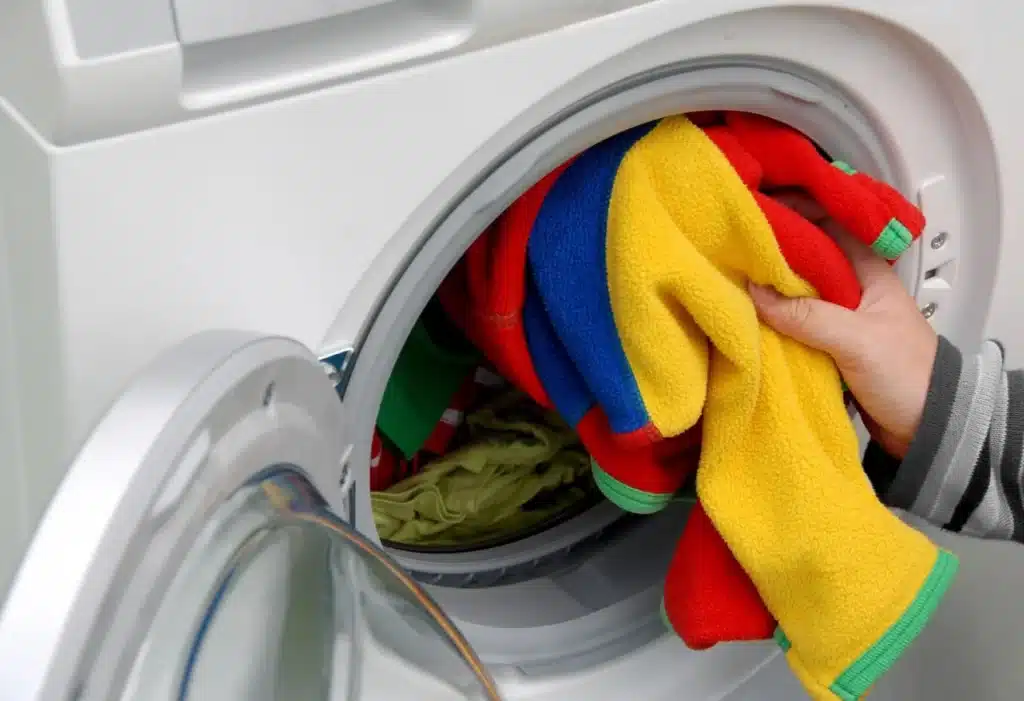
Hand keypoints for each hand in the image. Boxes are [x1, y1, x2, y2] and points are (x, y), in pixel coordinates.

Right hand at [747, 198, 936, 457]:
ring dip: (771, 293)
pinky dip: (775, 324)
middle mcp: (853, 292)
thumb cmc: (909, 377)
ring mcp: (841, 320)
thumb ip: (808, 315)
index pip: (830, 228)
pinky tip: (751, 323)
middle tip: (735, 250)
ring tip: (733, 282)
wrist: (927, 429)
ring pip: (798, 296)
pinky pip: (796, 327)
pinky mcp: (830, 348)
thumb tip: (756, 293)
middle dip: (774, 256)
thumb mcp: (857, 340)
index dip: (798, 215)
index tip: (761, 212)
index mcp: (870, 275)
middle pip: (807, 262)